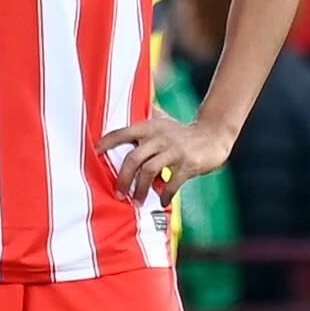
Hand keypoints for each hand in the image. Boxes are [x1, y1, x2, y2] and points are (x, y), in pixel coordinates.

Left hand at [97, 104, 236, 203]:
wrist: (214, 136)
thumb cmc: (183, 133)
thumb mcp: (164, 120)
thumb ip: (147, 117)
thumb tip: (125, 108)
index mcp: (151, 127)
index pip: (123, 133)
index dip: (107, 142)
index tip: (95, 153)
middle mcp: (160, 137)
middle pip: (133, 159)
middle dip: (123, 179)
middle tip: (119, 193)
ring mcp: (175, 151)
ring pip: (149, 172)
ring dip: (141, 190)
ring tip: (137, 201)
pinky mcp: (188, 164)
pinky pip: (172, 184)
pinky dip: (165, 195)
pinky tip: (162, 201)